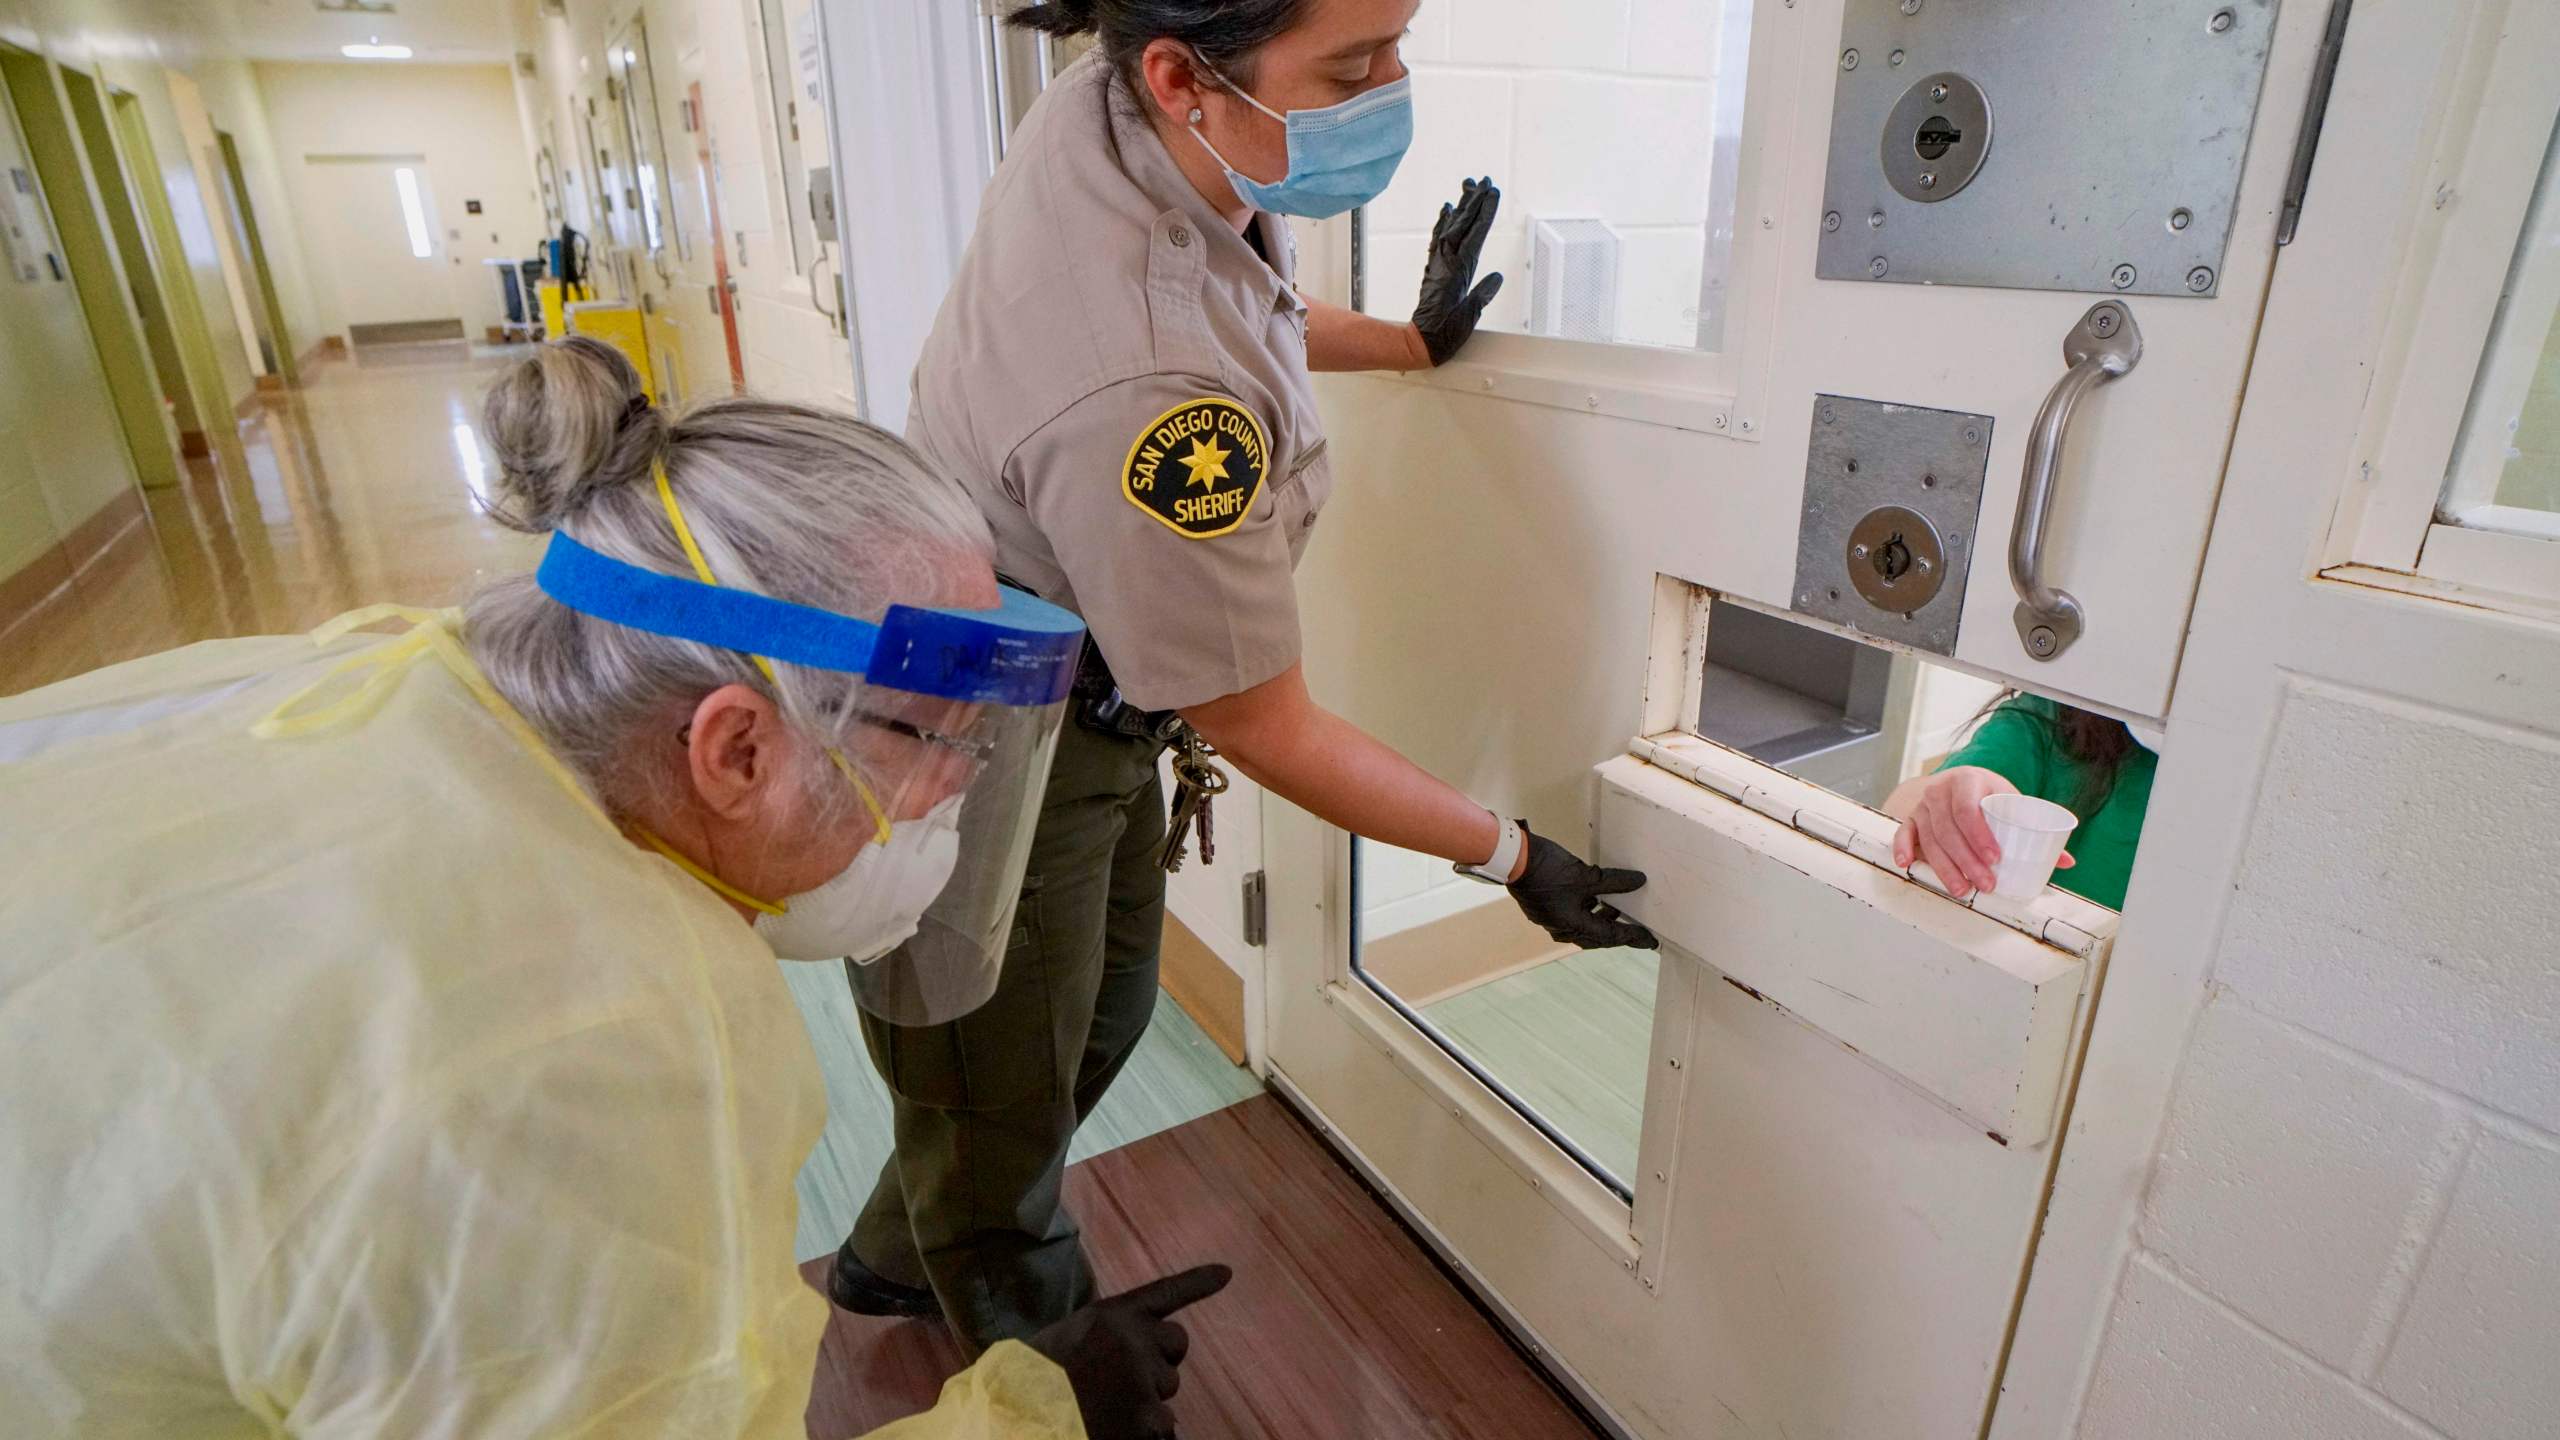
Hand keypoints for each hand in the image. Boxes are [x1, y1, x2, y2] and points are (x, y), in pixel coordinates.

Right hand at [1027, 1264, 1231, 1438]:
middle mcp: (1137, 1340)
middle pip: (1176, 1343)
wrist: (1025, 1413)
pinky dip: (1145, 1431)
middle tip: (1127, 1378)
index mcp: (1113, 1316)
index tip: (1227, 1273)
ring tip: (1108, 1407)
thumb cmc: (1035, 1378)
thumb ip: (1105, 1335)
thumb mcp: (1068, 1338)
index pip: (1166, 1291)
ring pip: (1168, 1386)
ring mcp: (1146, 1380)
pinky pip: (1164, 1424)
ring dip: (1149, 1397)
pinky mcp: (1149, 1419)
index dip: (1198, 1282)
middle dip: (1162, 1358)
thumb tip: (1127, 1348)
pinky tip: (1116, 1428)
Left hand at [1411, 177, 1504, 365]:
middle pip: (1462, 224)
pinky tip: (1447, 210)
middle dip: (1474, 201)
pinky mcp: (1435, 269)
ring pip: (1451, 227)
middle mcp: (1447, 263)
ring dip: (1461, 206)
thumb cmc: (1444, 334)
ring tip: (1469, 185)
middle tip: (1484, 180)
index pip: (1475, 235)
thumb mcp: (1469, 317)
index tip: (1493, 194)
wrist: (1419, 342)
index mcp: (1458, 272)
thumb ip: (1482, 296)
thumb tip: (1496, 277)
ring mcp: (1439, 264)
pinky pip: (1439, 238)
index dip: (1485, 213)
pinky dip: (1444, 222)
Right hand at [1506, 828, 1656, 949]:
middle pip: (1596, 937)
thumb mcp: (1586, 876)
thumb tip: (1638, 882)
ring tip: (1618, 907)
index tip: (1649, 941)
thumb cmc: (1547, 870)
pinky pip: (1573, 915)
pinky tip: (1595, 897)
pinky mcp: (1545, 907)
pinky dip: (1588, 910)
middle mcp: (1561, 928)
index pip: (1610, 936)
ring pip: (1583, 925)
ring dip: (1601, 918)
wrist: (1513, 858)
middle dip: (1616, 932)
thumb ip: (1614, 882)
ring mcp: (1551, 918)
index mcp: (1572, 926)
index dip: (1632, 936)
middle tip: (1635, 929)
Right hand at [1889, 766, 2073, 898]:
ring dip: (1946, 867)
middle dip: (1967, 860)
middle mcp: (1940, 790)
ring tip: (1963, 888)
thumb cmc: (1989, 795)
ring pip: (1930, 839)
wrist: (1961, 782)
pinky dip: (1904, 848)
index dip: (1979, 835)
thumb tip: (2068, 861)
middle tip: (1986, 883)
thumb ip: (2037, 829)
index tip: (1996, 858)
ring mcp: (1923, 806)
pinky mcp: (1911, 819)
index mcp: (1967, 780)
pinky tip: (1908, 864)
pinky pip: (1904, 834)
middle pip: (1949, 829)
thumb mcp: (2012, 802)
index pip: (1968, 808)